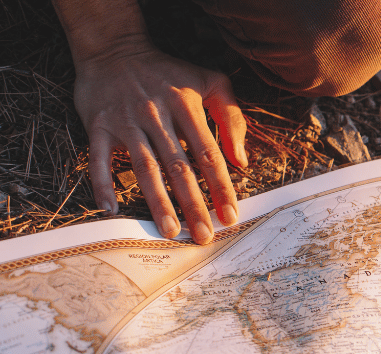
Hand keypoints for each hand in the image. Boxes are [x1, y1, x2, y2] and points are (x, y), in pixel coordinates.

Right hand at [74, 43, 246, 243]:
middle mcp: (156, 115)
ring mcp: (125, 121)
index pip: (208, 154)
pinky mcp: (98, 125)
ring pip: (144, 167)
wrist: (114, 48)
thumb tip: (241, 161)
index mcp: (186, 105)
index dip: (220, 187)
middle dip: (194, 204)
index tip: (229, 215)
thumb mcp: (209, 81)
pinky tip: (111, 210)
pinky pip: (98, 159)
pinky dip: (102, 183)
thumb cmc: (169, 72)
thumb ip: (231, 118)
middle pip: (179, 167)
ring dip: (158, 201)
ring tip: (170, 230)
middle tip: (203, 236)